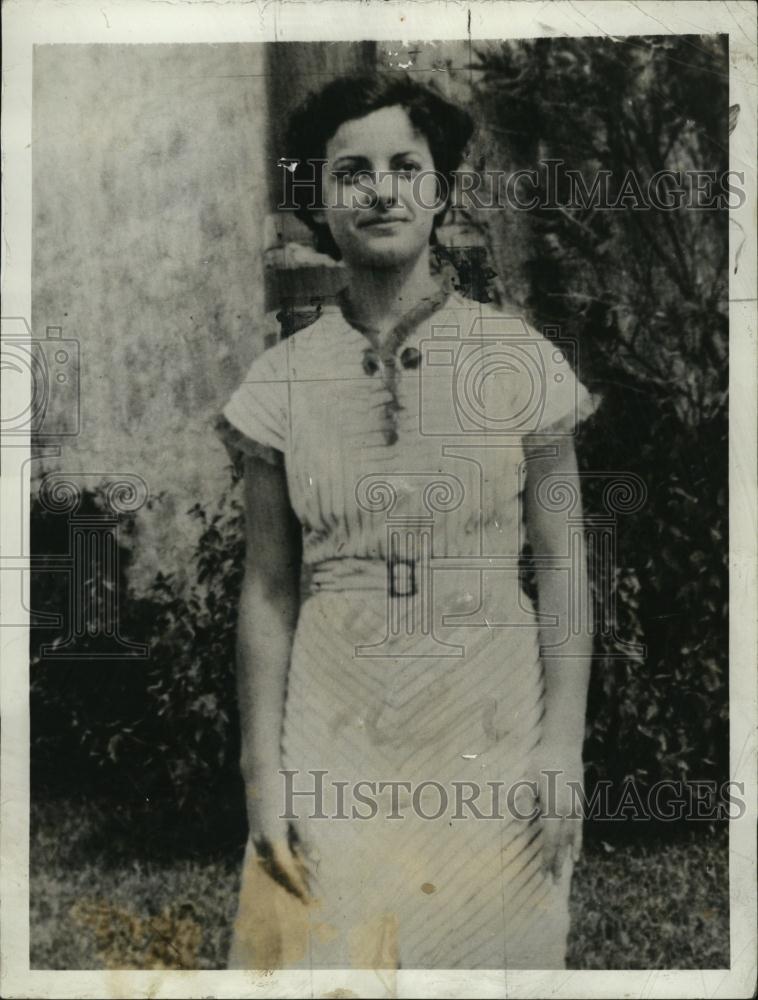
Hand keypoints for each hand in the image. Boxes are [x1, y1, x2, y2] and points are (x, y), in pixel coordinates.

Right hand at [245, 784, 312, 901]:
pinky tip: (284, 868)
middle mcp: (262, 842)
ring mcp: (255, 837)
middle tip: (308, 898)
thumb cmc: (283, 790)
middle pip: (278, 873)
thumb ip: (305, 838)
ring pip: (269, 867)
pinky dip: (275, 867)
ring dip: (283, 879)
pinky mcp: (254, 832)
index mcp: (274, 839)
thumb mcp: (298, 813)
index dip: (300, 886)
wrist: (260, 773)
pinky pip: (265, 857)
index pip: (289, 871)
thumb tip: (314, 859)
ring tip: (298, 888)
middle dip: (293, 886)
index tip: (311, 897)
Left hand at [531, 748, 584, 881]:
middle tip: (552, 881)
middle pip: (562, 842)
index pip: (551, 838)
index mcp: (554, 805)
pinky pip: (579, 827)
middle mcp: (568, 809)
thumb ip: (522, 800)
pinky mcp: (580, 801)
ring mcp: (577, 806)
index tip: (544, 873)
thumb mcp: (527, 777)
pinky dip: (577, 841)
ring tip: (563, 872)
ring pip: (573, 837)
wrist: (564, 743)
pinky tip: (576, 852)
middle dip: (557, 861)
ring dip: (567, 855)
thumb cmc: (542, 760)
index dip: (548, 856)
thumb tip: (516, 823)